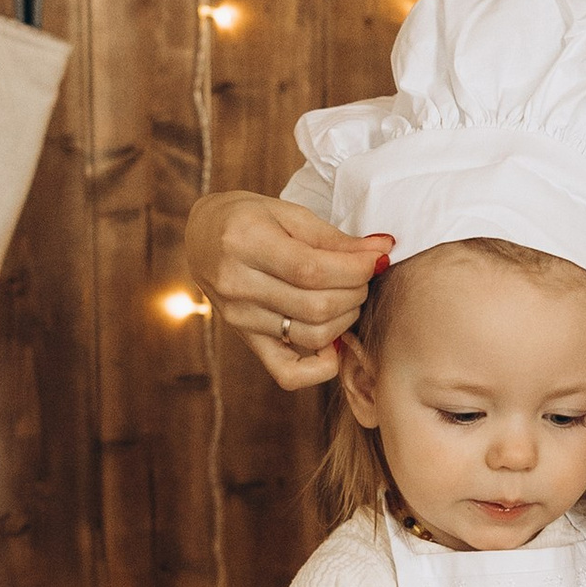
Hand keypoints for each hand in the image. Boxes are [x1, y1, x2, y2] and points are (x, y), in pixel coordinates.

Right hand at [185, 191, 387, 389]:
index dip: (355, 269)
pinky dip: (321, 366)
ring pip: (312, 336)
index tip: (376, 258)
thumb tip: (382, 250)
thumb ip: (333, 237)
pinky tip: (333, 342)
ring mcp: (239, 319)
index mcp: (244, 242)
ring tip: (348, 296)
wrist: (203, 238)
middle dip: (356, 291)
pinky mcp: (246, 341)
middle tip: (363, 275)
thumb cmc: (249, 218)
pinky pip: (288, 373)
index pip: (312, 270)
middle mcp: (237, 285)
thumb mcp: (287, 213)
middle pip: (316, 306)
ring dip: (346, 319)